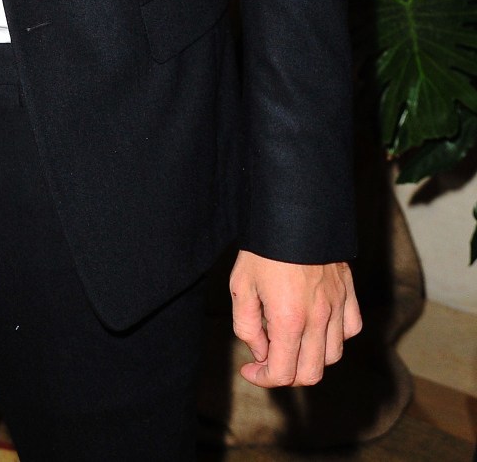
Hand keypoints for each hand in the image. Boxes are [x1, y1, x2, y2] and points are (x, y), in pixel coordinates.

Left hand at [229, 250, 360, 386]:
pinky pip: (350, 329)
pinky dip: (335, 337)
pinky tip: (317, 326)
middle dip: (286, 374)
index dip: (263, 378)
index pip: (283, 373)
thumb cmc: (262, 248)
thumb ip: (246, 326)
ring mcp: (337, 306)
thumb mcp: (240, 286)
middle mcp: (318, 318)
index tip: (250, 369)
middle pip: (310, 374)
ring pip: (333, 356)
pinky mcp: (348, 292)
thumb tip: (260, 352)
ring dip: (310, 358)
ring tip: (291, 340)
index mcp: (289, 319)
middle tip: (268, 358)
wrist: (292, 212)